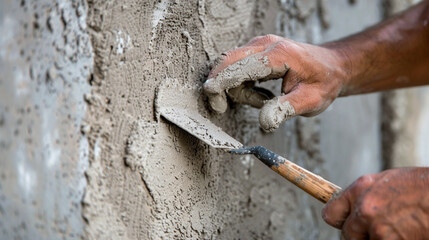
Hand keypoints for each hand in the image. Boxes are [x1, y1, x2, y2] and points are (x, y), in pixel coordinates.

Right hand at [203, 34, 347, 131]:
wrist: (333, 66)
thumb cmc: (323, 82)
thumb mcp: (310, 100)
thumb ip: (286, 110)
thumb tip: (264, 122)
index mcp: (278, 54)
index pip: (241, 65)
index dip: (222, 81)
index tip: (211, 97)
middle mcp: (265, 44)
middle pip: (229, 60)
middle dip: (220, 83)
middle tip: (220, 107)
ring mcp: (260, 45)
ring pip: (231, 65)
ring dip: (239, 89)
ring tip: (265, 101)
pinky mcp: (257, 50)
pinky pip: (237, 67)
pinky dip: (243, 84)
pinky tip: (262, 94)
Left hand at [322, 168, 428, 239]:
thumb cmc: (422, 187)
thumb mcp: (388, 181)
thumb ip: (367, 195)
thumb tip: (354, 207)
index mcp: (361, 189)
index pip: (330, 213)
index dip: (340, 221)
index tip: (346, 224)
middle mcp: (364, 209)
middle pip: (347, 235)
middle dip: (359, 236)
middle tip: (377, 231)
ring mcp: (378, 229)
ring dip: (379, 239)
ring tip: (399, 228)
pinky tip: (408, 234)